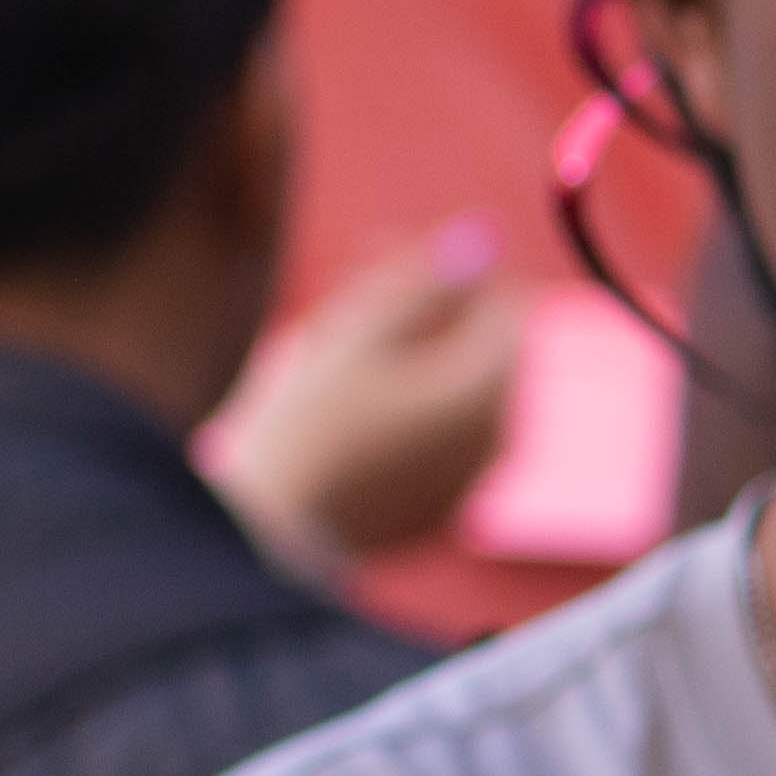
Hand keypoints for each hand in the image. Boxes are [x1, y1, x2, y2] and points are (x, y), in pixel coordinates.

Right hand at [217, 229, 524, 568]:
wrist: (264, 537)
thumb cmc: (303, 431)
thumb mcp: (355, 334)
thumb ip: (424, 279)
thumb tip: (481, 237)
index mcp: (489, 390)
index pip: (511, 304)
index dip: (458, 272)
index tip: (395, 258)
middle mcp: (500, 436)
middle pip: (486, 349)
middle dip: (435, 314)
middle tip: (355, 291)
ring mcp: (475, 479)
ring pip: (465, 395)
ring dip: (421, 361)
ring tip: (343, 348)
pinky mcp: (444, 508)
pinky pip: (447, 441)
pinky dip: (416, 411)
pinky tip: (354, 406)